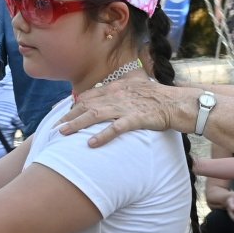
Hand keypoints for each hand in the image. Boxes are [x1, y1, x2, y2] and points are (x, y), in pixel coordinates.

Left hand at [57, 77, 193, 146]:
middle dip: (69, 117)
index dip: (75, 106)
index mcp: (117, 88)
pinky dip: (102, 136)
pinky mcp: (137, 118)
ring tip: (62, 134)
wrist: (179, 103)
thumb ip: (122, 92)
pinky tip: (90, 144)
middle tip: (54, 128)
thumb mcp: (137, 90)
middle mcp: (118, 95)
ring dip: (77, 124)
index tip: (65, 116)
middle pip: (87, 105)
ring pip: (95, 115)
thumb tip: (111, 98)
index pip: (90, 96)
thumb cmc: (160, 99)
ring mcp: (126, 106)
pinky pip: (116, 128)